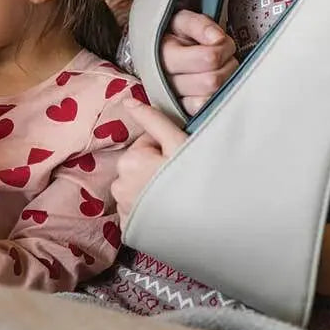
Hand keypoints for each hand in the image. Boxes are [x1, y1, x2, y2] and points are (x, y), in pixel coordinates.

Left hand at [110, 102, 188, 222]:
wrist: (210, 226)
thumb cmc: (195, 181)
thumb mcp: (177, 143)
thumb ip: (152, 120)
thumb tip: (129, 101)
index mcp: (129, 161)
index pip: (146, 143)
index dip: (167, 147)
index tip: (181, 159)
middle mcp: (119, 185)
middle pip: (141, 165)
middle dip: (157, 168)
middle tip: (182, 178)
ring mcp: (124, 208)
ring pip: (139, 186)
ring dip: (153, 188)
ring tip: (178, 197)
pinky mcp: (130, 228)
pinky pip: (139, 208)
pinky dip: (150, 208)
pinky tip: (170, 211)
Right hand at [160, 10, 238, 114]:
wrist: (159, 51)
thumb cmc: (175, 35)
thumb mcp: (182, 21)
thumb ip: (200, 25)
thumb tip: (217, 39)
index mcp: (163, 55)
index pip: (209, 58)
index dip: (223, 48)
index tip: (221, 41)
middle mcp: (164, 82)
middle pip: (213, 81)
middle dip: (226, 65)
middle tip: (224, 56)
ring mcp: (172, 100)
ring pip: (211, 97)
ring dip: (224, 82)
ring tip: (219, 69)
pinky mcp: (181, 112)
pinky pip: (204, 111)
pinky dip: (215, 98)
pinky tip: (214, 86)